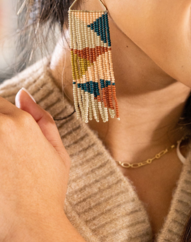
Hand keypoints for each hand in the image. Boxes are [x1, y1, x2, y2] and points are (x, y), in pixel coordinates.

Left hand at [0, 88, 70, 240]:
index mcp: (20, 122)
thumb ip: (41, 116)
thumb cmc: (47, 189)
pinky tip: (1, 171)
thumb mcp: (57, 149)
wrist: (31, 223)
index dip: (3, 113)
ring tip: (4, 159)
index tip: (7, 131)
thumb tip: (22, 95)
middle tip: (6, 149)